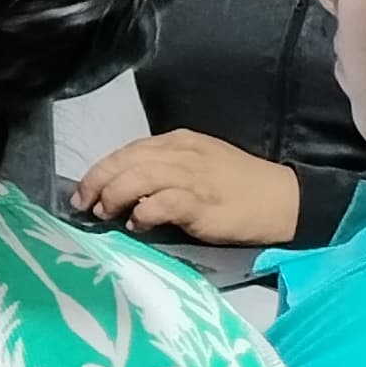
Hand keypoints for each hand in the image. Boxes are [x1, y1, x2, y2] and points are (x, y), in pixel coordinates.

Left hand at [69, 131, 304, 247]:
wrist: (282, 199)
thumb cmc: (237, 187)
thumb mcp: (197, 165)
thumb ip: (163, 171)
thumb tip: (122, 190)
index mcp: (177, 142)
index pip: (127, 150)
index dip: (100, 170)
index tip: (83, 191)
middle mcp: (181, 153)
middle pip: (125, 161)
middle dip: (97, 182)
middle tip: (83, 204)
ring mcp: (192, 176)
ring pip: (136, 176)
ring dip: (113, 196)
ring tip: (104, 213)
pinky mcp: (201, 202)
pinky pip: (161, 202)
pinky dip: (143, 212)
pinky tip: (137, 224)